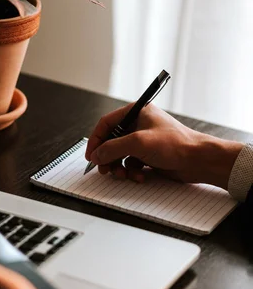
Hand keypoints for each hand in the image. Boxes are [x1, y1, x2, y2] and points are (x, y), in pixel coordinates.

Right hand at [85, 103, 242, 189]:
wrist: (198, 160)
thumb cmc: (176, 144)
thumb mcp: (138, 143)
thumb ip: (112, 148)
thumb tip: (96, 154)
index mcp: (136, 112)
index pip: (106, 124)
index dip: (96, 140)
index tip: (91, 155)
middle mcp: (138, 125)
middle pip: (111, 141)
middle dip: (107, 157)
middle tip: (105, 169)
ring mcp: (143, 141)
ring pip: (119, 155)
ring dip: (118, 167)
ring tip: (123, 174)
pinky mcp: (148, 155)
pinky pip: (130, 164)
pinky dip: (131, 172)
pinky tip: (139, 176)